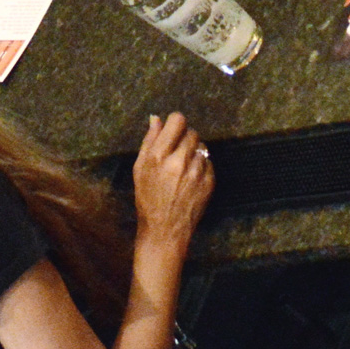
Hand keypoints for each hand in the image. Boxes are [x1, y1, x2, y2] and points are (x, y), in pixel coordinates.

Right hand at [133, 112, 212, 250]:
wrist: (165, 230)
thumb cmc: (148, 199)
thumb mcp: (140, 169)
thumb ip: (149, 141)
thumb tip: (156, 118)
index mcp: (159, 156)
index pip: (178, 121)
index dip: (176, 123)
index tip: (173, 130)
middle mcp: (179, 161)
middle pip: (192, 132)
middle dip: (185, 139)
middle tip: (177, 152)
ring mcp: (196, 172)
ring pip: (202, 147)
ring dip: (194, 152)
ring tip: (183, 168)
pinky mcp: (209, 182)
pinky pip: (208, 163)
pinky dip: (201, 166)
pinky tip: (190, 179)